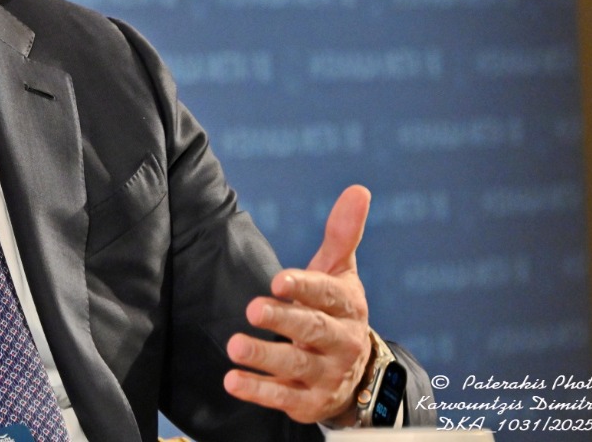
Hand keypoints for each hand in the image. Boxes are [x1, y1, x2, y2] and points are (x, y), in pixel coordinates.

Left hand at [223, 185, 373, 423]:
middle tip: (252, 309)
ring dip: (265, 357)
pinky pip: (284, 398)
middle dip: (284, 320)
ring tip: (235, 346)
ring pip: (297, 366)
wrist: (359, 376)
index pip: (328, 294)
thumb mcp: (340, 272)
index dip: (305, 287)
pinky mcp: (309, 402)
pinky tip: (233, 381)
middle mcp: (341, 341)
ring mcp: (326, 374)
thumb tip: (358, 189)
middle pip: (313, 329)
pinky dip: (259, 391)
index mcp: (347, 306)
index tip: (279, 280)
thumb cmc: (336, 310)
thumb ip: (343, 234)